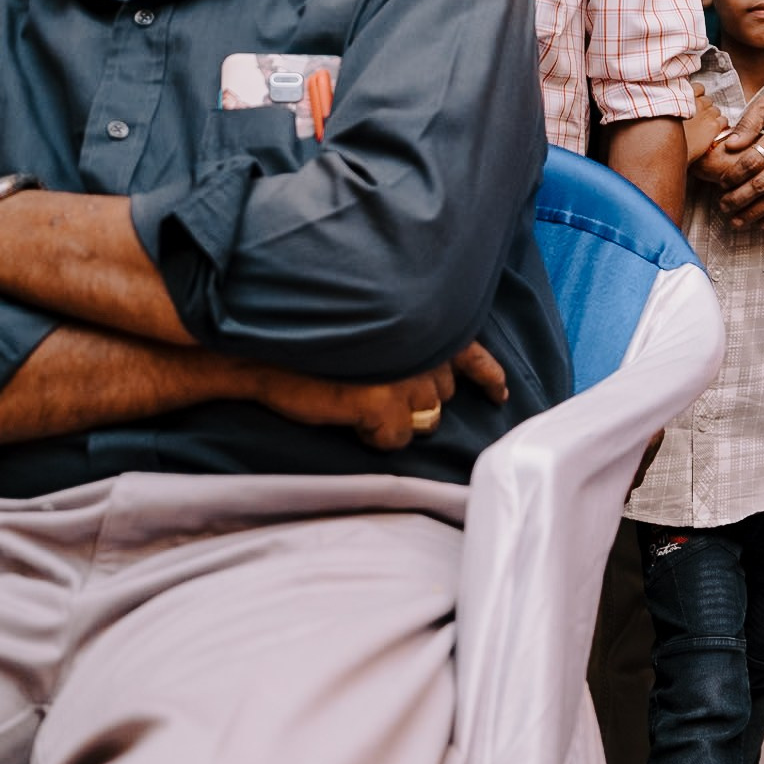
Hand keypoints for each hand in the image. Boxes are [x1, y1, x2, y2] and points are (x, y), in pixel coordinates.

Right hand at [255, 342, 509, 450]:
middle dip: (416, 403)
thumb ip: (411, 343)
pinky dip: (375, 437)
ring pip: (424, 421)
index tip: (499, 394)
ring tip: (356, 401)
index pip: (471, 354)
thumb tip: (439, 381)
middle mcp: (423, 346)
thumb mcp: (373, 333)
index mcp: (422, 324)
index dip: (488, 377)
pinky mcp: (384, 402)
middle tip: (375, 394)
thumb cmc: (313, 342)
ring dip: (396, 420)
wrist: (264, 351)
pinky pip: (397, 439)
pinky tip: (350, 418)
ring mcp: (407, 376)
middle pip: (441, 397)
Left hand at [695, 90, 763, 225]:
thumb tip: (731, 144)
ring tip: (735, 220)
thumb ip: (747, 124)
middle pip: (763, 184)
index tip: (722, 182)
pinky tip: (761, 222)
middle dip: (739, 199)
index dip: (735, 174)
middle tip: (722, 205)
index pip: (754, 161)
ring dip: (754, 213)